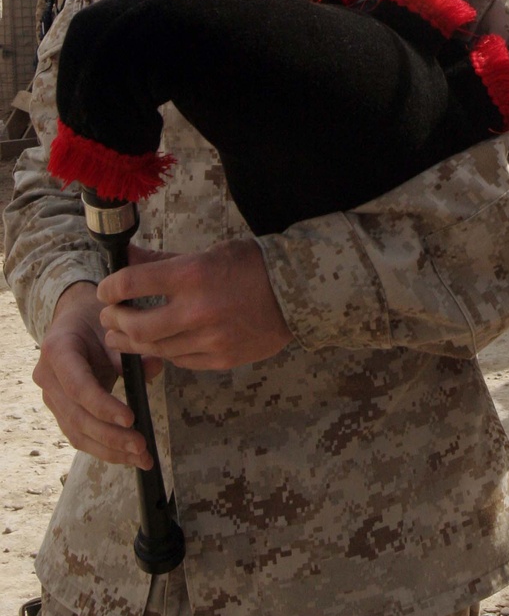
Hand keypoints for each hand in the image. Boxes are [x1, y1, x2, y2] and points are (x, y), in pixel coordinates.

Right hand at [33, 281, 156, 469]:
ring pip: (76, 432)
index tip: (131, 419)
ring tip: (141, 457)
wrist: (75, 318)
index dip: (103, 405)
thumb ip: (129, 348)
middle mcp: (47, 377)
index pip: (78, 385)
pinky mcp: (61, 410)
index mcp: (57, 349)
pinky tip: (127, 455)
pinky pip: (79, 434)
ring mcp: (51, 396)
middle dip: (110, 436)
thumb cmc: (96, 317)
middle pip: (77, 416)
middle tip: (141, 446)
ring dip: (109, 449)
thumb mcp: (113, 322)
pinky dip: (103, 447)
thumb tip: (153, 367)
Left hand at [97, 239, 293, 370]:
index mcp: (192, 275)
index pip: (131, 283)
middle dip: (114, 321)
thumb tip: (127, 257)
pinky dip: (165, 353)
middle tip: (109, 317)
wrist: (297, 292)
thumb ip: (163, 260)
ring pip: (155, 348)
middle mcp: (196, 310)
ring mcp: (209, 339)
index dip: (110, 288)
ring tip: (123, 335)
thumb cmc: (252, 265)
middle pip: (136, 325)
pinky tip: (160, 345)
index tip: (105, 291)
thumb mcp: (208, 253)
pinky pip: (180, 361)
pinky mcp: (220, 359)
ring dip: (132, 342)